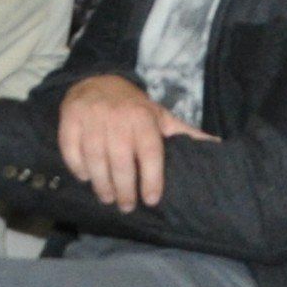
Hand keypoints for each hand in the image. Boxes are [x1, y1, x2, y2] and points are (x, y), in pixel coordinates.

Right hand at [54, 74, 201, 211]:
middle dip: (124, 190)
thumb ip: (184, 133)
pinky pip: (71, 150)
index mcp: (143, 118)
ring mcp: (92, 118)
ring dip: (101, 184)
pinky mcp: (69, 119)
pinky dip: (78, 168)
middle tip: (126, 206)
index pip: (149, 153)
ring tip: (107, 198)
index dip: (152, 179)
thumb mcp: (160, 116)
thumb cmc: (133, 107)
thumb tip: (216, 145)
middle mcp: (117, 118)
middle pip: (121, 162)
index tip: (151, 200)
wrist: (97, 80)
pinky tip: (86, 177)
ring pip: (95, 159)